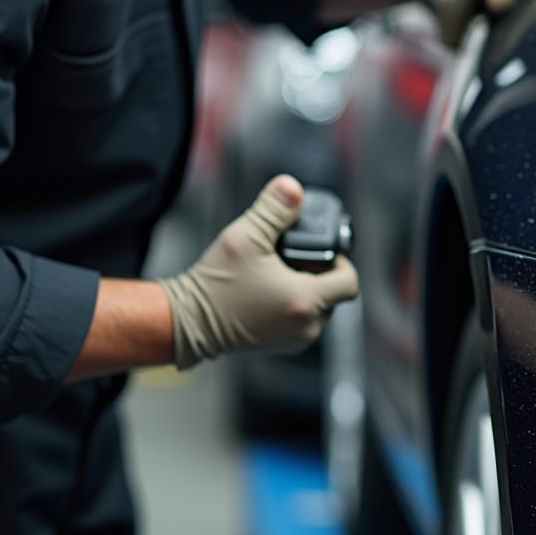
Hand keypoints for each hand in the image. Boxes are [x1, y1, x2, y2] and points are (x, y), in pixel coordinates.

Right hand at [157, 176, 358, 368]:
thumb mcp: (246, 237)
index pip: (349, 281)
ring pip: (320, 310)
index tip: (318, 252)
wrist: (186, 321)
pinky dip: (294, 307)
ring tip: (281, 275)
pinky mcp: (281, 346)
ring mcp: (294, 340)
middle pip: (335, 295)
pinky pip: (302, 323)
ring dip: (308, 292)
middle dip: (321, 275)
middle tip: (295, 260)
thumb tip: (293, 187)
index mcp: (305, 301)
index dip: (339, 262)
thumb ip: (274, 209)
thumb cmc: (215, 283)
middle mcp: (306, 327)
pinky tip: (272, 292)